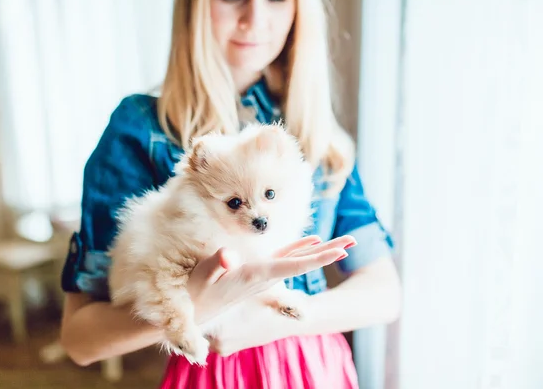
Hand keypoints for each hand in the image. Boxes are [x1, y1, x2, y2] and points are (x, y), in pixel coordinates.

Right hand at [186, 235, 356, 324]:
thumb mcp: (203, 277)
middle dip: (330, 252)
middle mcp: (267, 277)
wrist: (196, 311)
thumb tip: (228, 257)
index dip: (318, 258)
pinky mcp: (258, 270)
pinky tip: (314, 240)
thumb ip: (215, 266)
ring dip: (322, 250)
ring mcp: (265, 274)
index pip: (295, 266)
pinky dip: (302, 248)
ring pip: (300, 259)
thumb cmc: (197, 293)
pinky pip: (287, 256)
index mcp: (258, 276)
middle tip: (354, 240)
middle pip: (306, 263)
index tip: (341, 252)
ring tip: (344, 241)